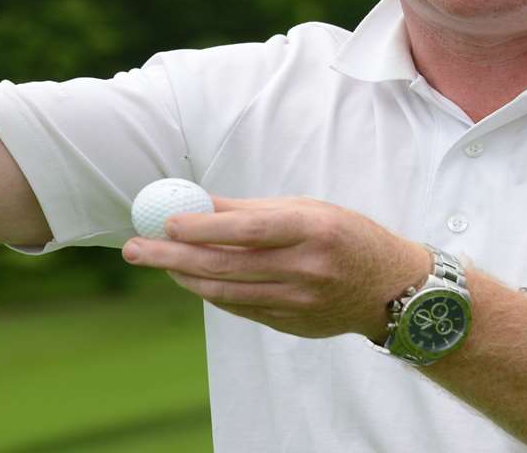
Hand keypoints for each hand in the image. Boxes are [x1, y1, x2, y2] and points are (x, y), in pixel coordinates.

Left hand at [122, 196, 430, 340]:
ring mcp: (300, 302)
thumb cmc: (344, 236)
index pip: (248, 229)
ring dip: (184, 276)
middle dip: (172, 256)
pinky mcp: (293, 325)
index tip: (166, 221)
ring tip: (154, 259)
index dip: (203, 226)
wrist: (392, 289)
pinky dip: (211, 293)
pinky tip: (189, 278)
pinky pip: (241, 308)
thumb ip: (251, 209)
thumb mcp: (307, 209)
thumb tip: (195, 200)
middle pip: (226, 265)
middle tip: (134, 248)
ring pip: (227, 292)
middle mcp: (306, 268)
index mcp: (312, 229)